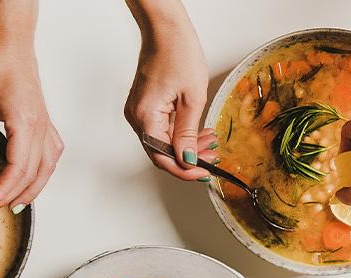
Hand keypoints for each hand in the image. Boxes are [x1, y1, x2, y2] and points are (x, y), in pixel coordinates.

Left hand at [0, 30, 63, 213]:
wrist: (10, 42)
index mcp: (24, 122)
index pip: (18, 168)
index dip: (2, 189)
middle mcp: (40, 126)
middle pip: (33, 173)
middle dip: (14, 195)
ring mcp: (46, 124)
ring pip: (47, 168)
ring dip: (33, 189)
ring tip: (14, 204)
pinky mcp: (45, 121)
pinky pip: (51, 155)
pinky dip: (42, 172)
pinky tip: (32, 178)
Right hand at [125, 14, 220, 181]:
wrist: (166, 30)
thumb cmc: (177, 54)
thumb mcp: (192, 98)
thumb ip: (188, 133)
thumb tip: (187, 159)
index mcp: (145, 116)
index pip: (162, 157)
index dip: (184, 169)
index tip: (205, 173)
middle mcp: (137, 116)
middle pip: (162, 152)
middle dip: (189, 157)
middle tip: (213, 157)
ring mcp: (140, 110)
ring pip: (163, 141)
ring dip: (187, 145)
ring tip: (211, 141)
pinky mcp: (146, 105)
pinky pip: (162, 128)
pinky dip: (180, 133)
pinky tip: (198, 131)